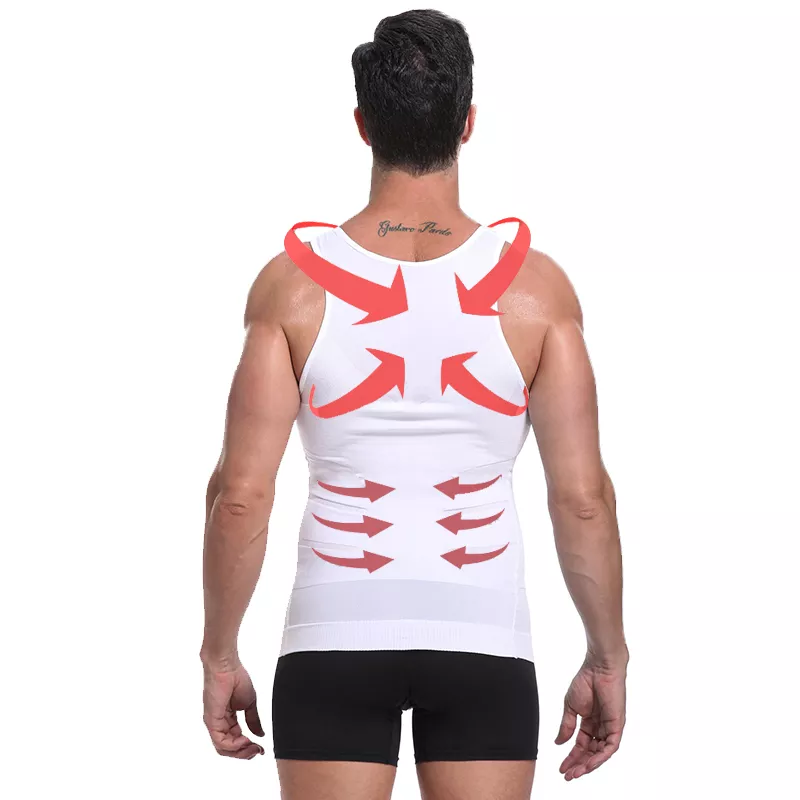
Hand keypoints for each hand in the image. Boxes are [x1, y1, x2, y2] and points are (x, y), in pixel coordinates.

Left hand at [202, 657, 264, 759]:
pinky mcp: (211, 721)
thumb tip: (260, 734)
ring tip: (253, 747)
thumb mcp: (250, 703)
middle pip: (229, 748)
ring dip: (240, 751)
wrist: (227, 666)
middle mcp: (219, 723)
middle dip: (245, 753)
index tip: (261, 748)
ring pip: (223, 748)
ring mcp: (214, 723)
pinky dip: (233, 744)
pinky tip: (244, 739)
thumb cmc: (236, 678)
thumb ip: (253, 720)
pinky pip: (220, 740)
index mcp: (227, 719)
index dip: (249, 747)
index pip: (236, 740)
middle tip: (258, 751)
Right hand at [555, 655, 626, 779]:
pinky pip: (610, 747)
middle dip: (579, 764)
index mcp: (589, 721)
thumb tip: (559, 743)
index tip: (561, 767)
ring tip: (576, 772)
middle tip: (568, 774)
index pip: (581, 745)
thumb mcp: (570, 707)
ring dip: (588, 764)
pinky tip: (589, 763)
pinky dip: (600, 757)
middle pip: (590, 752)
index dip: (571, 757)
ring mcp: (609, 727)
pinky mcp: (617, 725)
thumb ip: (566, 726)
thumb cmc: (585, 680)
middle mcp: (600, 727)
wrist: (598, 668)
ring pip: (600, 753)